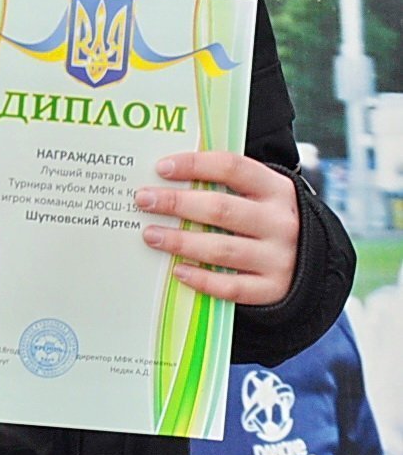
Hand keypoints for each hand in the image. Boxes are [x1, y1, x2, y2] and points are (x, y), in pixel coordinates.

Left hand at [134, 152, 298, 304]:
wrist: (310, 262)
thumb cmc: (266, 218)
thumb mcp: (259, 194)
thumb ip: (224, 184)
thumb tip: (167, 177)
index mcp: (276, 188)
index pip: (232, 167)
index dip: (194, 165)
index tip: (161, 167)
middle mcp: (280, 222)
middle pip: (221, 209)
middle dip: (177, 203)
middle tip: (143, 200)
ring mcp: (279, 258)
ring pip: (222, 249)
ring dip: (181, 242)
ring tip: (150, 235)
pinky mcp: (273, 289)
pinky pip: (232, 287)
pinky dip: (202, 280)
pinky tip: (177, 270)